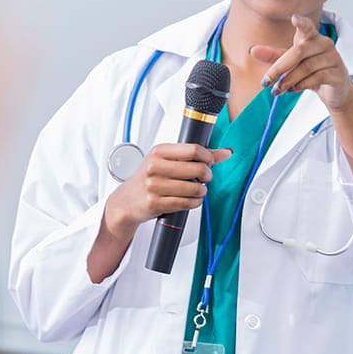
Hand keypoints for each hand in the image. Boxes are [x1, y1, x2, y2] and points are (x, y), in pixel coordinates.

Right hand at [104, 143, 231, 236]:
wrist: (126, 201)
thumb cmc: (148, 178)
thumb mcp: (168, 161)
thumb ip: (197, 155)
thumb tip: (226, 152)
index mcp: (158, 152)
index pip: (194, 150)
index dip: (208, 157)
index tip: (208, 162)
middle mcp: (154, 167)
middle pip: (197, 169)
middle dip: (207, 175)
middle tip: (205, 178)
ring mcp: (153, 186)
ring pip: (195, 188)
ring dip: (202, 191)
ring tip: (198, 190)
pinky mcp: (155, 203)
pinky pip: (187, 203)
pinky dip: (195, 202)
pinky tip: (192, 199)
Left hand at [250, 13, 352, 112]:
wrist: (335, 91)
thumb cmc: (312, 72)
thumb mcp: (291, 64)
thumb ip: (273, 56)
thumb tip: (252, 50)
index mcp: (313, 38)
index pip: (308, 28)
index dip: (302, 23)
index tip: (294, 18)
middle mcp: (324, 44)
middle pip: (299, 52)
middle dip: (279, 67)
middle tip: (266, 82)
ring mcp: (333, 58)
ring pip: (306, 67)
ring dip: (288, 80)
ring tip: (278, 89)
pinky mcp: (338, 74)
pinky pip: (316, 78)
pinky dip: (301, 85)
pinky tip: (293, 89)